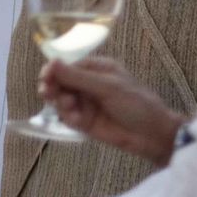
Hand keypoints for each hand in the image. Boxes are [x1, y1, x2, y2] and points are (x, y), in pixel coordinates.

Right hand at [38, 57, 184, 165]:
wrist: (151, 134)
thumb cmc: (136, 104)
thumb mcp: (107, 87)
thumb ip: (78, 77)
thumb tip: (52, 62)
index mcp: (96, 69)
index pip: (68, 66)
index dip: (54, 71)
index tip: (45, 77)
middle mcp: (88, 84)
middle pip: (60, 82)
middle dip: (52, 88)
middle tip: (47, 94)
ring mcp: (85, 103)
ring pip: (60, 100)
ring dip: (62, 104)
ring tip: (71, 108)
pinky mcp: (84, 121)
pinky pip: (67, 117)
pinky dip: (69, 118)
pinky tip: (78, 120)